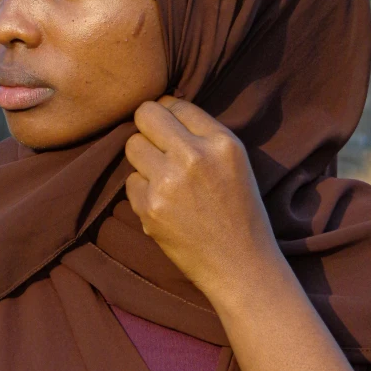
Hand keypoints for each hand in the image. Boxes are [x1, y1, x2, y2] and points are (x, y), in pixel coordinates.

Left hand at [124, 96, 282, 300]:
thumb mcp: (235, 162)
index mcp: (222, 142)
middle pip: (145, 114)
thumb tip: (161, 108)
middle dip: (148, 128)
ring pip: (132, 145)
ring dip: (143, 159)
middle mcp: (195, 156)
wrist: (241, 267)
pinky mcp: (150, 207)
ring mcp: (169, 182)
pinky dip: (142, 191)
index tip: (171, 130)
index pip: (176, 103)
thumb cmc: (239, 211)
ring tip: (163, 178)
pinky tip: (164, 205)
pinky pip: (130, 181)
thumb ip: (202, 134)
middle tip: (157, 146)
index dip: (169, 115)